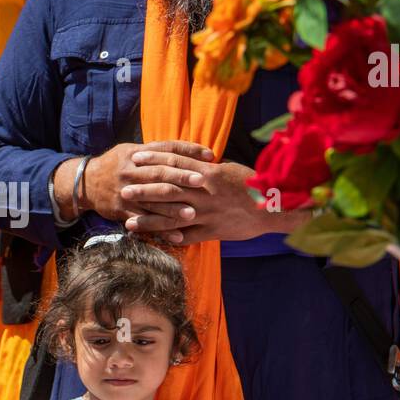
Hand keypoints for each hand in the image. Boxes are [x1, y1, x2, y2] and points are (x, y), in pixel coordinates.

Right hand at [54, 141, 213, 242]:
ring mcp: (127, 192)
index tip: (210, 156)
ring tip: (193, 214)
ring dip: (173, 208)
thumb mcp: (132, 151)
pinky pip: (144, 222)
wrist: (86, 182)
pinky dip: (161, 230)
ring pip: (152, 200)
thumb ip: (158, 152)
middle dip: (182, 177)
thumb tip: (190, 153)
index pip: (167, 149)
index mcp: (137, 154)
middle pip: (160, 173)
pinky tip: (178, 237)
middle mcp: (132, 171)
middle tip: (203, 182)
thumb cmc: (116, 164)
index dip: (189, 150)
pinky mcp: (123, 211)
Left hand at [123, 152, 265, 243]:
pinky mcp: (213, 231)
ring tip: (129, 221)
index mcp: (209, 173)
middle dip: (144, 190)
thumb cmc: (253, 184)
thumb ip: (206, 168)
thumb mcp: (229, 169)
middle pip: (168, 189)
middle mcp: (205, 192)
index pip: (175, 163)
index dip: (154, 161)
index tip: (136, 158)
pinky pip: (187, 236)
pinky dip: (169, 238)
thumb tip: (187, 163)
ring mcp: (208, 213)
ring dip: (149, 218)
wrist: (275, 206)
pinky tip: (153, 240)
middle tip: (123, 189)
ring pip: (172, 215)